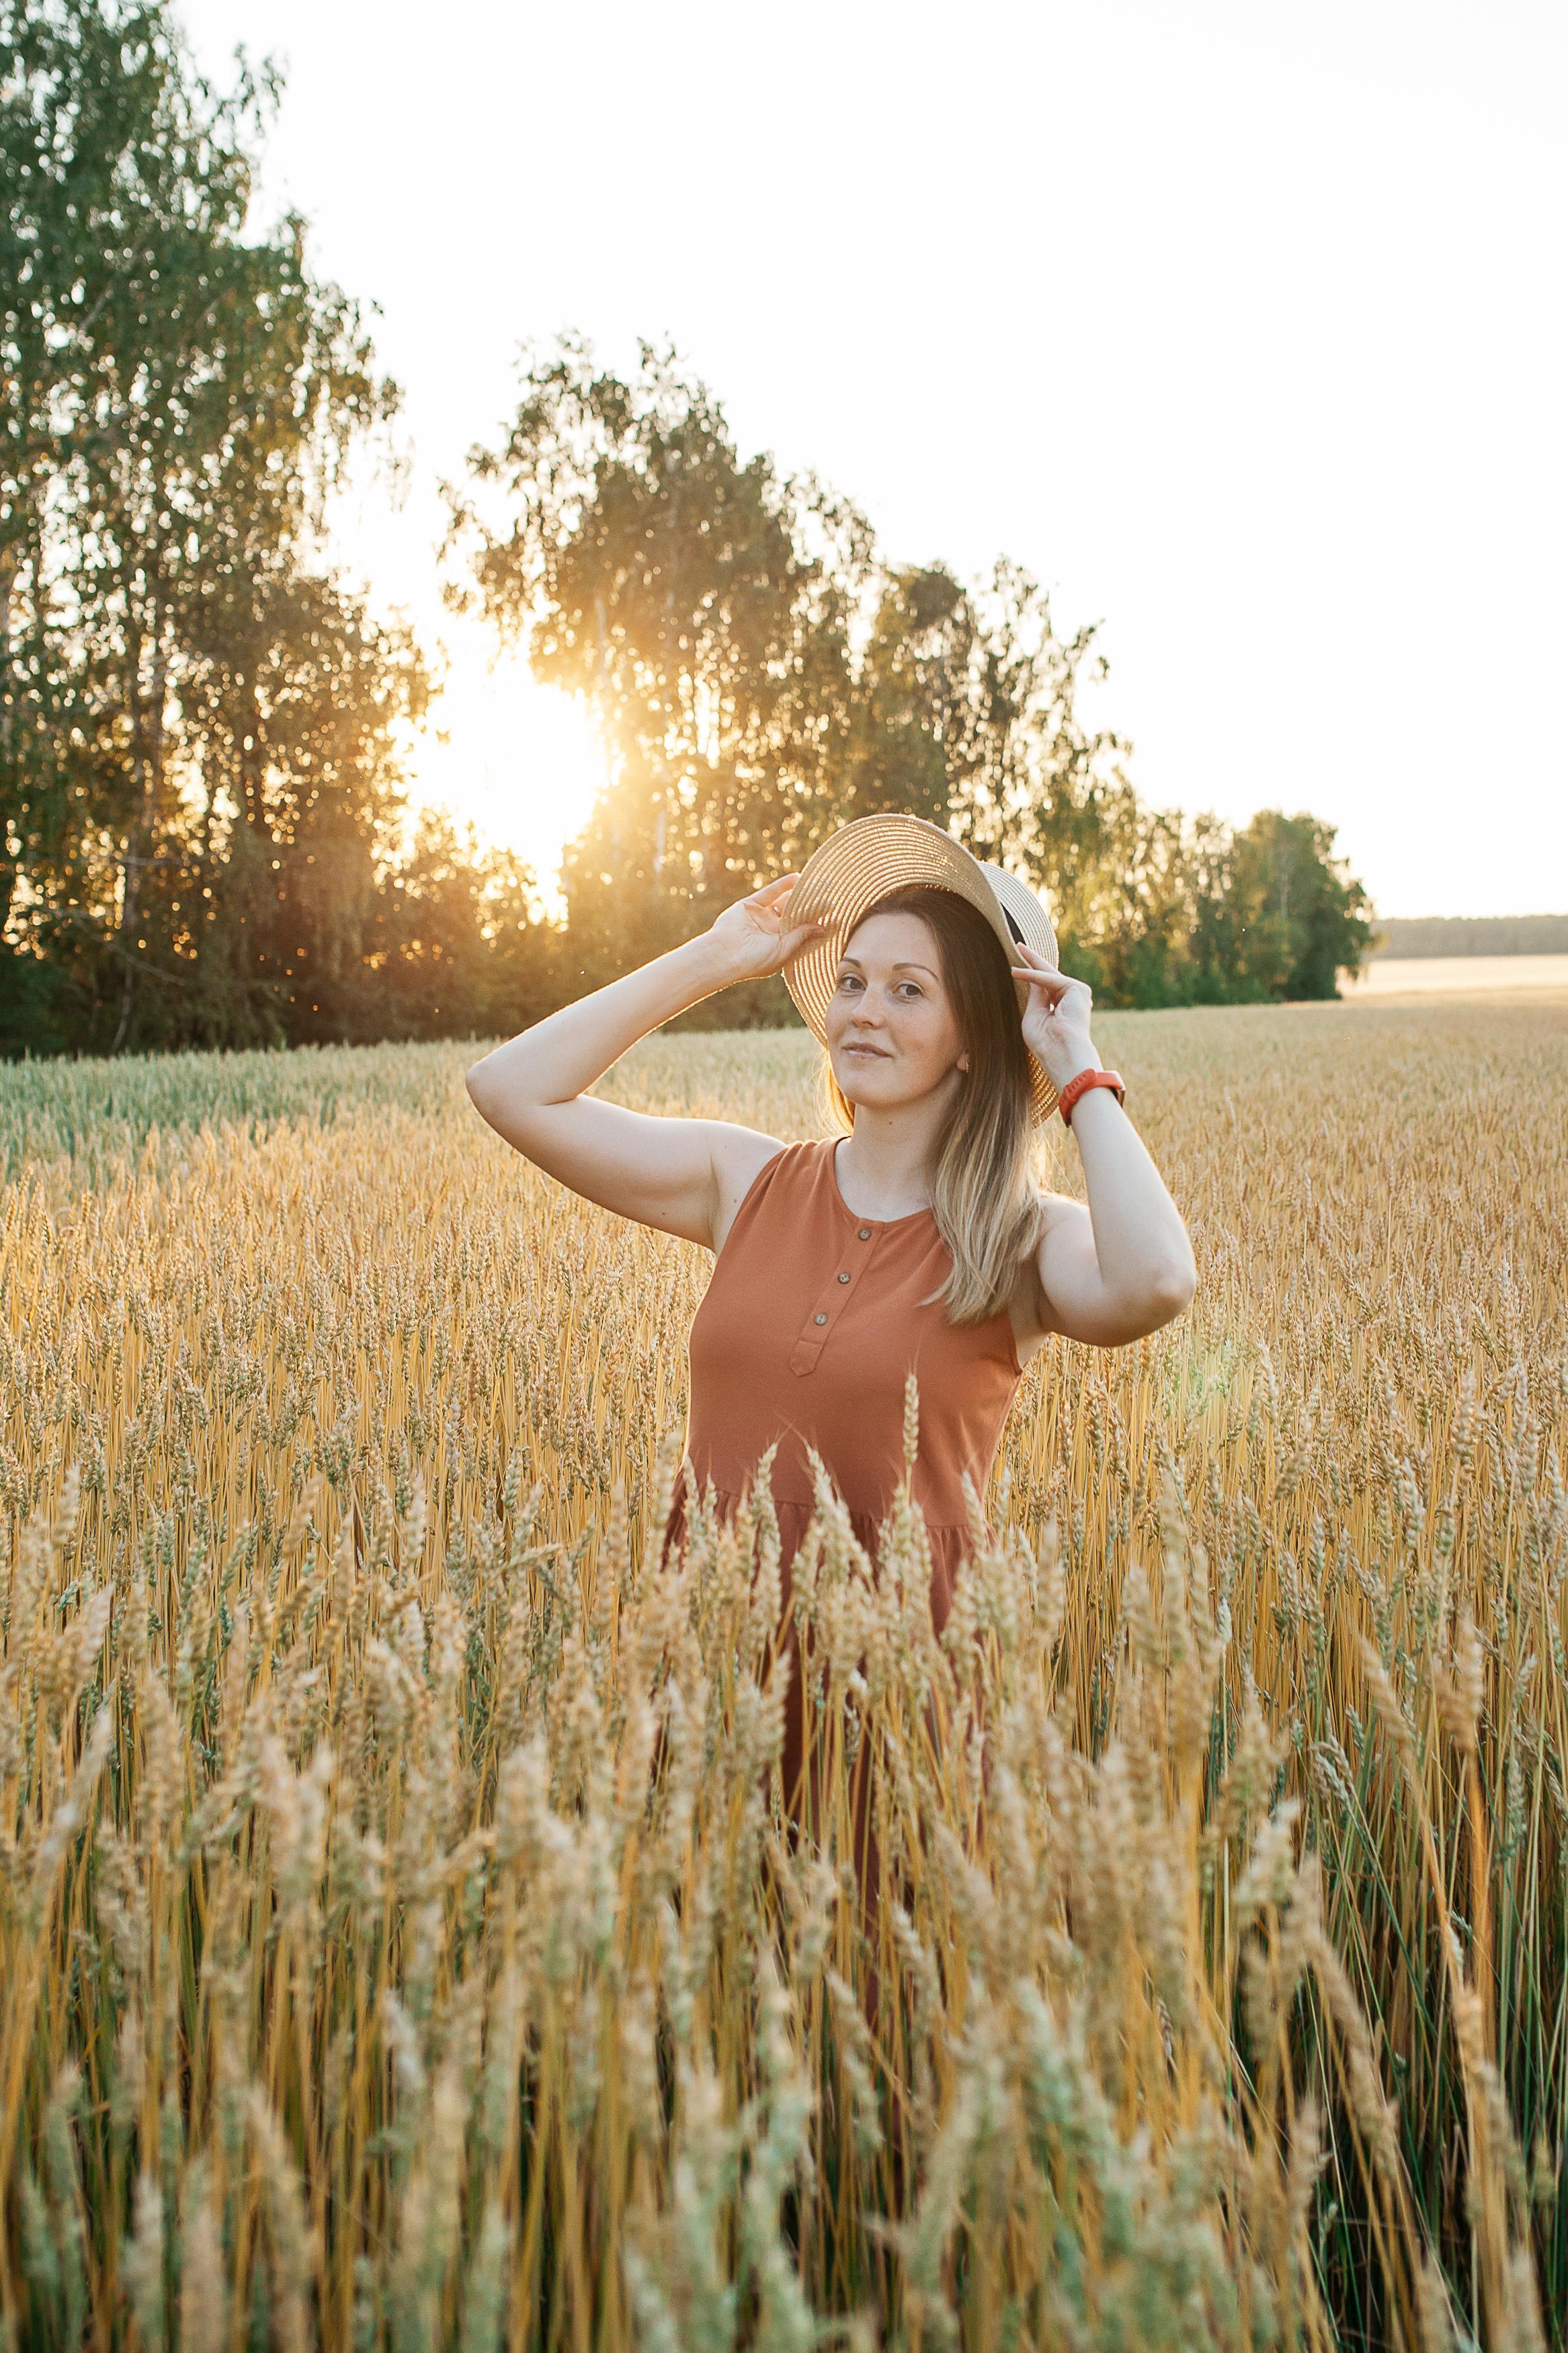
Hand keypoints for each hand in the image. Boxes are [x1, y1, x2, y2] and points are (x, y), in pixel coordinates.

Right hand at [704, 875, 824, 984]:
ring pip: (783, 901)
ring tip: (816, 884)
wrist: (724, 955)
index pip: (803, 930)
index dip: (817, 921)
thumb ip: (801, 935)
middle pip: (795, 914)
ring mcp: (760, 917)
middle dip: (810, 905)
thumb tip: (823, 926)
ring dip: (798, 893)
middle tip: (829, 893)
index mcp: (780, 945)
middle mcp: (771, 931)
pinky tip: (797, 878)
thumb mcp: (783, 949)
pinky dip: (783, 885)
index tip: (835, 912)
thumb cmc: (754, 961)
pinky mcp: (750, 905)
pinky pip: (769, 892)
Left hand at [1010, 947, 1100, 1090]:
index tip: (1016, 966)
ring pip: (1048, 975)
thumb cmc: (1045, 1042)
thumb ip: (1035, 996)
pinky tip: (1015, 972)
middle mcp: (1071, 999)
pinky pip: (1049, 979)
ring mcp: (1076, 994)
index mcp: (1060, 1008)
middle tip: (1018, 944)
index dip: (1031, 974)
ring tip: (1017, 946)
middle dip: (1033, 959)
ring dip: (1031, 963)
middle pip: (1049, 975)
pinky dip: (1032, 975)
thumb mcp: (1034, 1015)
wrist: (1061, 1052)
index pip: (1044, 987)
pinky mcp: (1077, 989)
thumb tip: (1033, 977)